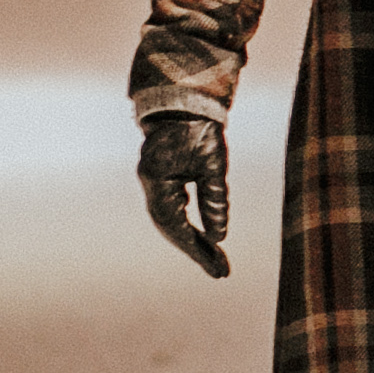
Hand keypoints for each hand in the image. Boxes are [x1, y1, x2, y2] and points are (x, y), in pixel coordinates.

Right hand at [136, 112, 230, 277]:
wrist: (184, 101)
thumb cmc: (201, 128)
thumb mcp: (214, 162)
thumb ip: (215, 199)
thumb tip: (219, 237)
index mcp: (158, 180)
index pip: (176, 225)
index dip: (195, 249)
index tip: (217, 266)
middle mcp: (151, 185)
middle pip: (171, 228)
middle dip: (196, 251)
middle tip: (222, 272)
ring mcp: (154, 183)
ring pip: (170, 221)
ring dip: (192, 241)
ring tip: (217, 262)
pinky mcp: (162, 180)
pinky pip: (172, 210)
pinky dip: (187, 226)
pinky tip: (204, 239)